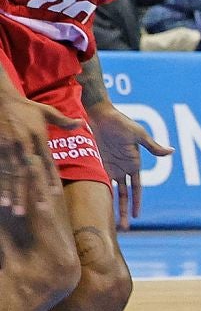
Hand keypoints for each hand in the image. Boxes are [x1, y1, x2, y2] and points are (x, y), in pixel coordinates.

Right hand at [0, 93, 76, 219]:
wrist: (2, 100)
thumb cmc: (26, 107)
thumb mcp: (47, 111)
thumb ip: (64, 121)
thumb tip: (82, 124)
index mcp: (38, 137)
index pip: (47, 162)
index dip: (51, 178)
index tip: (55, 194)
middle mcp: (24, 144)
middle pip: (30, 172)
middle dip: (34, 192)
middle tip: (40, 210)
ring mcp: (8, 148)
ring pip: (12, 175)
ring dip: (14, 194)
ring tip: (16, 211)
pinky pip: (0, 171)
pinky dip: (1, 186)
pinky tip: (2, 201)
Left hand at [90, 103, 170, 230]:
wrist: (99, 117)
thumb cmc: (121, 123)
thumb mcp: (139, 135)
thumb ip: (153, 147)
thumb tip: (171, 152)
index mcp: (134, 163)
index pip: (136, 189)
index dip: (136, 203)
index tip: (137, 217)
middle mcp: (122, 169)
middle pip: (124, 196)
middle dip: (124, 212)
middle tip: (123, 229)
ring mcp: (109, 168)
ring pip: (111, 193)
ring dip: (111, 207)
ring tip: (108, 223)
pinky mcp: (96, 165)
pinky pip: (96, 183)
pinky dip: (97, 195)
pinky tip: (94, 208)